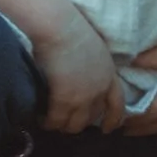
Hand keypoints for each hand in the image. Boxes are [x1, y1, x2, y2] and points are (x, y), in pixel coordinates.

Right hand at [33, 7, 127, 133]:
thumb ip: (92, 69)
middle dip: (78, 123)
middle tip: (63, 120)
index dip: (114, 119)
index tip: (108, 129)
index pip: (117, 104)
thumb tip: (81, 80)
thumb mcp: (94, 51)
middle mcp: (100, 89)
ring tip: (49, 121)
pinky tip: (39, 117)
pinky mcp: (65, 100)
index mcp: (109, 75)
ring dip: (61, 125)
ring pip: (73, 125)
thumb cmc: (72, 30)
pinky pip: (55, 121)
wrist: (60, 27)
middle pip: (91, 118)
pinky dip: (47, 122)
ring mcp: (84, 97)